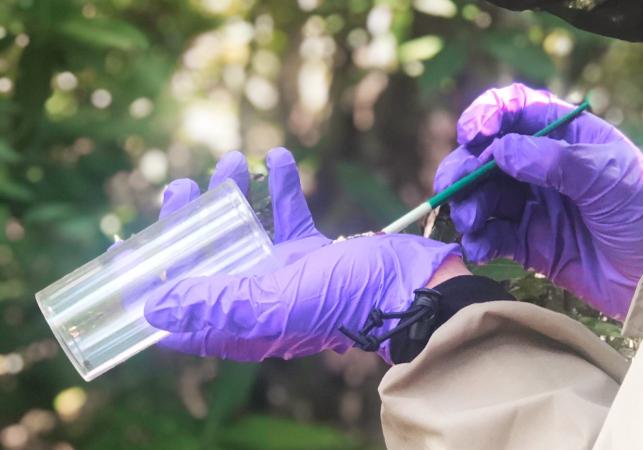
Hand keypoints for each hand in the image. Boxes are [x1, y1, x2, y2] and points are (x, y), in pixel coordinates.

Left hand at [146, 149, 459, 362]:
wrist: (415, 285)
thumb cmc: (349, 298)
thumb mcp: (276, 301)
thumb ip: (216, 304)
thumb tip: (152, 309)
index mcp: (243, 323)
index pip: (179, 311)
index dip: (148, 283)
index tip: (125, 249)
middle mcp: (258, 300)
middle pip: (206, 262)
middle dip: (188, 224)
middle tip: (182, 187)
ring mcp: (286, 274)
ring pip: (244, 233)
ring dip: (234, 196)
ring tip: (235, 160)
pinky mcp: (313, 251)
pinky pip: (287, 216)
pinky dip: (282, 187)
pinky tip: (280, 157)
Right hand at [434, 84, 642, 318]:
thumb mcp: (606, 176)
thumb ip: (552, 161)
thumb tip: (499, 151)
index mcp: (566, 135)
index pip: (517, 110)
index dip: (489, 115)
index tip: (474, 134)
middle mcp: (543, 166)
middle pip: (488, 155)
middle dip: (465, 167)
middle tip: (454, 185)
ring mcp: (534, 205)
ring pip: (483, 195)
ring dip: (468, 204)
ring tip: (471, 221)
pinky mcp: (529, 243)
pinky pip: (492, 235)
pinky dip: (479, 239)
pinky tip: (480, 246)